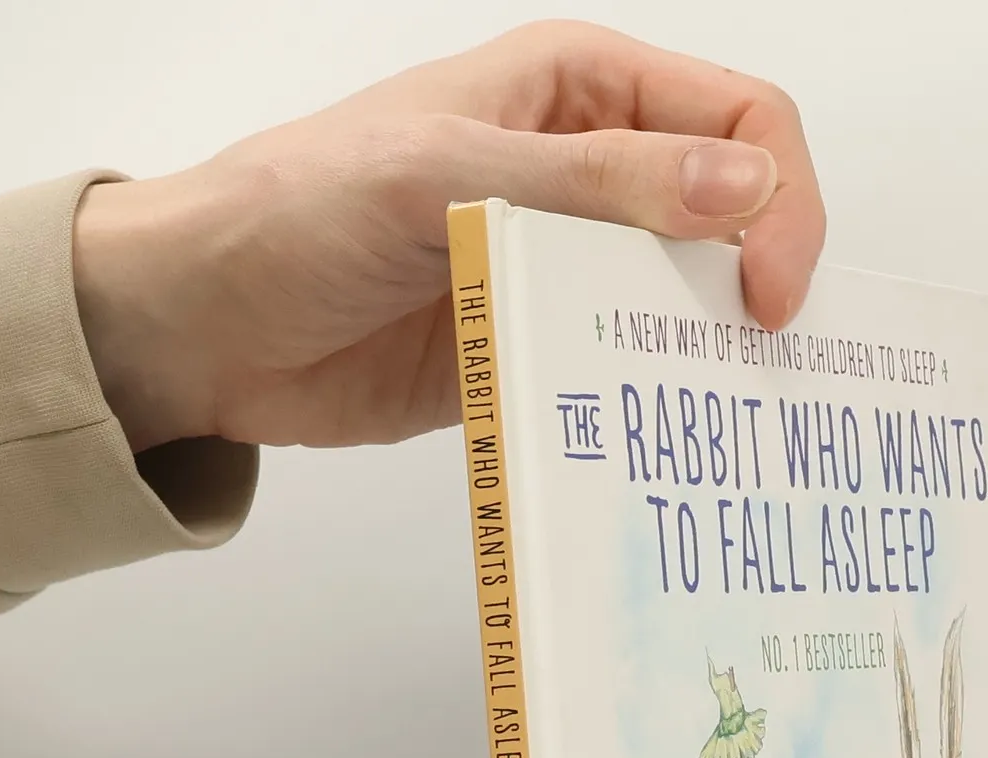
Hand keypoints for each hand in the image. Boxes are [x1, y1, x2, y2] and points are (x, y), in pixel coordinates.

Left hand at [71, 21, 825, 452]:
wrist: (208, 323)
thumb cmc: (300, 212)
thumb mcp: (451, 175)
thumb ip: (598, 184)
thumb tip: (744, 187)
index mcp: (579, 89)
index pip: (739, 122)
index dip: (779, 200)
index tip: (769, 292)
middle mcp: (589, 170)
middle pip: (733, 215)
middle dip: (759, 280)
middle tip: (761, 361)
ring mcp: (568, 265)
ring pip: (689, 300)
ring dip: (711, 350)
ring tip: (721, 412)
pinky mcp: (542, 346)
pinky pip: (629, 369)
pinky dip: (655, 401)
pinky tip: (661, 436)